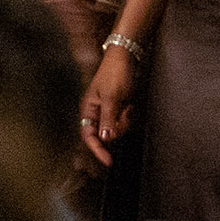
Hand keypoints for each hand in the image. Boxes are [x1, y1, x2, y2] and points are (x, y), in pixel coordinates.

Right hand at [80, 44, 135, 167]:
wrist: (126, 59)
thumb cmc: (115, 74)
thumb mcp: (111, 97)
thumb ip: (108, 119)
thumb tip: (105, 139)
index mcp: (89, 109)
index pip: (89, 135)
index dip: (97, 150)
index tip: (109, 161)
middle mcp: (97, 112)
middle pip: (107, 134)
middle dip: (118, 127)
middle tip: (125, 112)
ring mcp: (108, 111)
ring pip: (117, 129)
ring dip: (125, 121)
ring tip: (128, 105)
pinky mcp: (119, 109)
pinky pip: (124, 122)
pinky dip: (129, 116)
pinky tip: (130, 104)